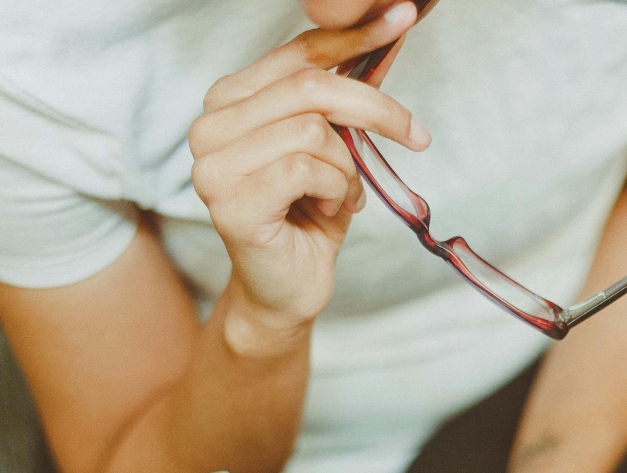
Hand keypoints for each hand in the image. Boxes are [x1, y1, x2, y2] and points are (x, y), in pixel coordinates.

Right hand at [188, 2, 428, 327]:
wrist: (287, 291)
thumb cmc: (308, 221)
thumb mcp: (332, 152)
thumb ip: (345, 104)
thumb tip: (386, 40)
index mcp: (230, 104)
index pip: (296, 54)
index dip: (352, 37)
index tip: (401, 19)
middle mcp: (210, 127)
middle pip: (308, 88)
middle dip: (375, 109)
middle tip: (416, 135)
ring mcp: (213, 165)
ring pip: (311, 130)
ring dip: (348, 168)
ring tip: (345, 194)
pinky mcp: (230, 202)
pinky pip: (305, 169)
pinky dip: (335, 189)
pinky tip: (330, 209)